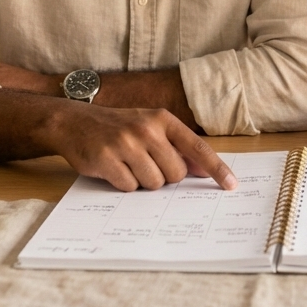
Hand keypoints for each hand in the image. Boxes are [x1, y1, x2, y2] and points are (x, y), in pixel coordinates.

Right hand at [51, 105, 236, 192]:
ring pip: (153, 183)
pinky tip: (114, 169)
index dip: (217, 169)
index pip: (198, 147)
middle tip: (147, 165)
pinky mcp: (106, 160)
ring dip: (143, 181)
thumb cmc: (118, 127)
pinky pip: (129, 187)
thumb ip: (176, 146)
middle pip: (175, 174)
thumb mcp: (150, 127)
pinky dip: (124, 184)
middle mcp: (146, 130)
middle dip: (165, 177)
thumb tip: (203, 170)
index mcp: (163, 120)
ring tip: (128, 165)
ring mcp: (125, 144)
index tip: (231, 185)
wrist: (74, 122)